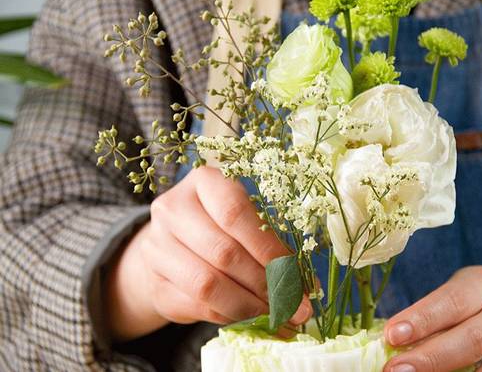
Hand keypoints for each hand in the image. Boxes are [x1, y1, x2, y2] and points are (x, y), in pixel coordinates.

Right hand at [106, 166, 311, 340]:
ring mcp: (158, 248)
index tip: (295, 274)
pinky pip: (198, 307)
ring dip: (250, 306)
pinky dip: (232, 317)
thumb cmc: (222, 225)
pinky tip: (254, 319)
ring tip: (278, 315)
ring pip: (208, 285)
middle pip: (223, 252)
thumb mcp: (246, 217)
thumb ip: (271, 241)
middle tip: (294, 305)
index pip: (234, 213)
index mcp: (203, 182)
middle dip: (265, 283)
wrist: (173, 242)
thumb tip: (305, 284)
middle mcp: (172, 210)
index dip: (267, 247)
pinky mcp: (155, 284)